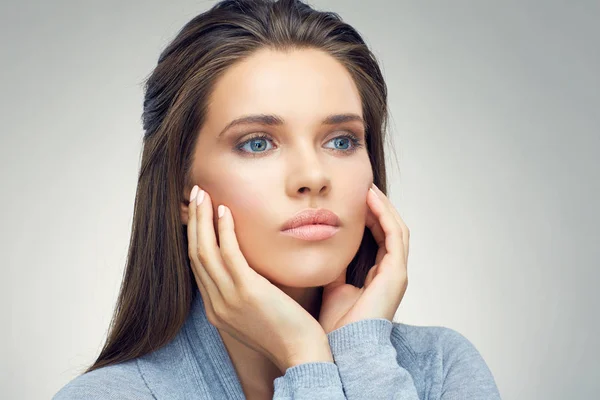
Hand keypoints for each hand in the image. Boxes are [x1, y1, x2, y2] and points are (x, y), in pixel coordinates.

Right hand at [187, 185, 332, 371]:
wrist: (302, 354)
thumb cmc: (287, 332)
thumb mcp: (256, 312)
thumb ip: (245, 290)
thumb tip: (249, 266)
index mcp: (216, 309)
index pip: (197, 266)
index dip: (195, 236)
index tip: (198, 213)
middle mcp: (216, 304)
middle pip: (195, 254)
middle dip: (193, 221)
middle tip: (195, 195)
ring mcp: (228, 299)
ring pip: (205, 251)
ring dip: (202, 218)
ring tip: (203, 194)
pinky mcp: (247, 292)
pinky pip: (229, 254)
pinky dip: (223, 230)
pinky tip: (225, 210)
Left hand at [318, 183, 409, 333]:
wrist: (337, 349)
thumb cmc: (333, 325)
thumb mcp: (330, 285)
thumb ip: (332, 265)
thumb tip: (320, 244)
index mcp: (378, 277)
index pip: (379, 238)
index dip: (369, 216)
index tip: (353, 198)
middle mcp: (391, 273)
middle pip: (390, 230)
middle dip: (378, 207)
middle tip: (362, 186)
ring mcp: (396, 273)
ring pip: (396, 229)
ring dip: (383, 206)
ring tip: (367, 188)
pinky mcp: (396, 274)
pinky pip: (395, 235)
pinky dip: (384, 214)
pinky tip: (370, 199)